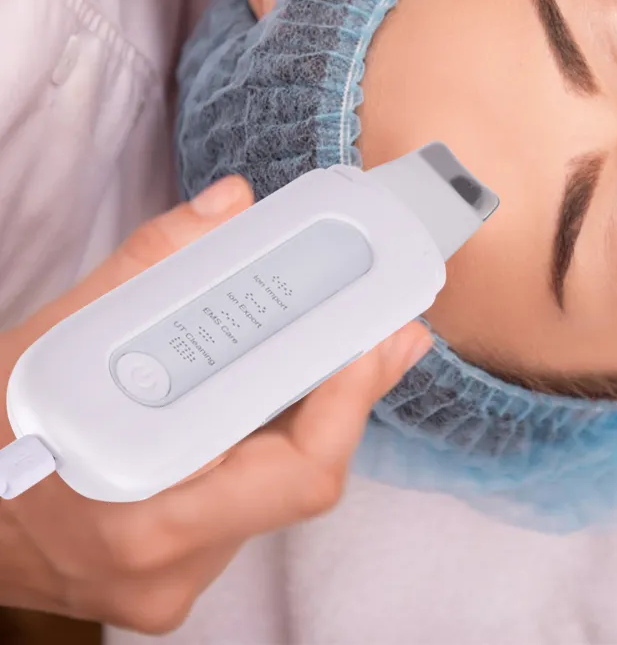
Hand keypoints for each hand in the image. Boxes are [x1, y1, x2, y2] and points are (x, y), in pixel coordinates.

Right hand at [0, 177, 430, 632]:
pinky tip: (278, 394)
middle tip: (390, 331)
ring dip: (311, 418)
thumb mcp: (55, 339)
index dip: (352, 401)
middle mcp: (169, 566)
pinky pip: (249, 505)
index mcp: (142, 513)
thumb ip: (152, 262)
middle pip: (301, 477)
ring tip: (342, 347)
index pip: (295, 472)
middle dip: (349, 398)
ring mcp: (175, 584)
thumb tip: (232, 203)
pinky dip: (269, 444)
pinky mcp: (175, 577)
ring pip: (278, 491)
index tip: (384, 337)